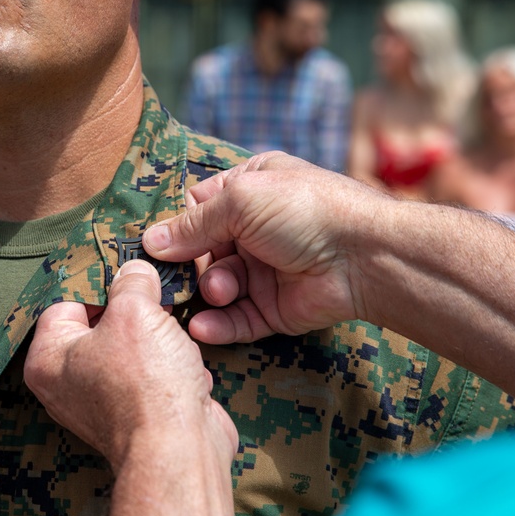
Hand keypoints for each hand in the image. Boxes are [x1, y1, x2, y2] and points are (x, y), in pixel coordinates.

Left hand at [25, 260, 237, 470]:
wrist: (181, 450)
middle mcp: (67, 384)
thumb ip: (132, 282)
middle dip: (135, 312)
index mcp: (48, 358)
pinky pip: (154, 376)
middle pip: (101, 325)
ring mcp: (102, 402)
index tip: (126, 273)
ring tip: (172, 339)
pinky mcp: (137, 415)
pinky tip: (184, 370)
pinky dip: (172, 369)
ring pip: (133, 349)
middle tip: (154, 297)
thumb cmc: (146, 386)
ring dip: (158, 340)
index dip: (99, 283)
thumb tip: (135, 271)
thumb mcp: (135, 310)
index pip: (65, 302)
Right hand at [143, 151, 386, 341]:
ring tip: (220, 290)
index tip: (156, 245)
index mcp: (250, 188)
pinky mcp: (273, 308)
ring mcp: (265, 269)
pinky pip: (237, 319)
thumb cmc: (304, 209)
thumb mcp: (240, 200)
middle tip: (176, 277)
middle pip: (202, 251)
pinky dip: (218, 324)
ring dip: (210, 291)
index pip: (199, 207)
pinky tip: (202, 327)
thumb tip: (151, 242)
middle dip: (190, 265)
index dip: (178, 226)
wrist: (363, 255)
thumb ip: (193, 224)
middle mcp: (255, 228)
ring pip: (217, 286)